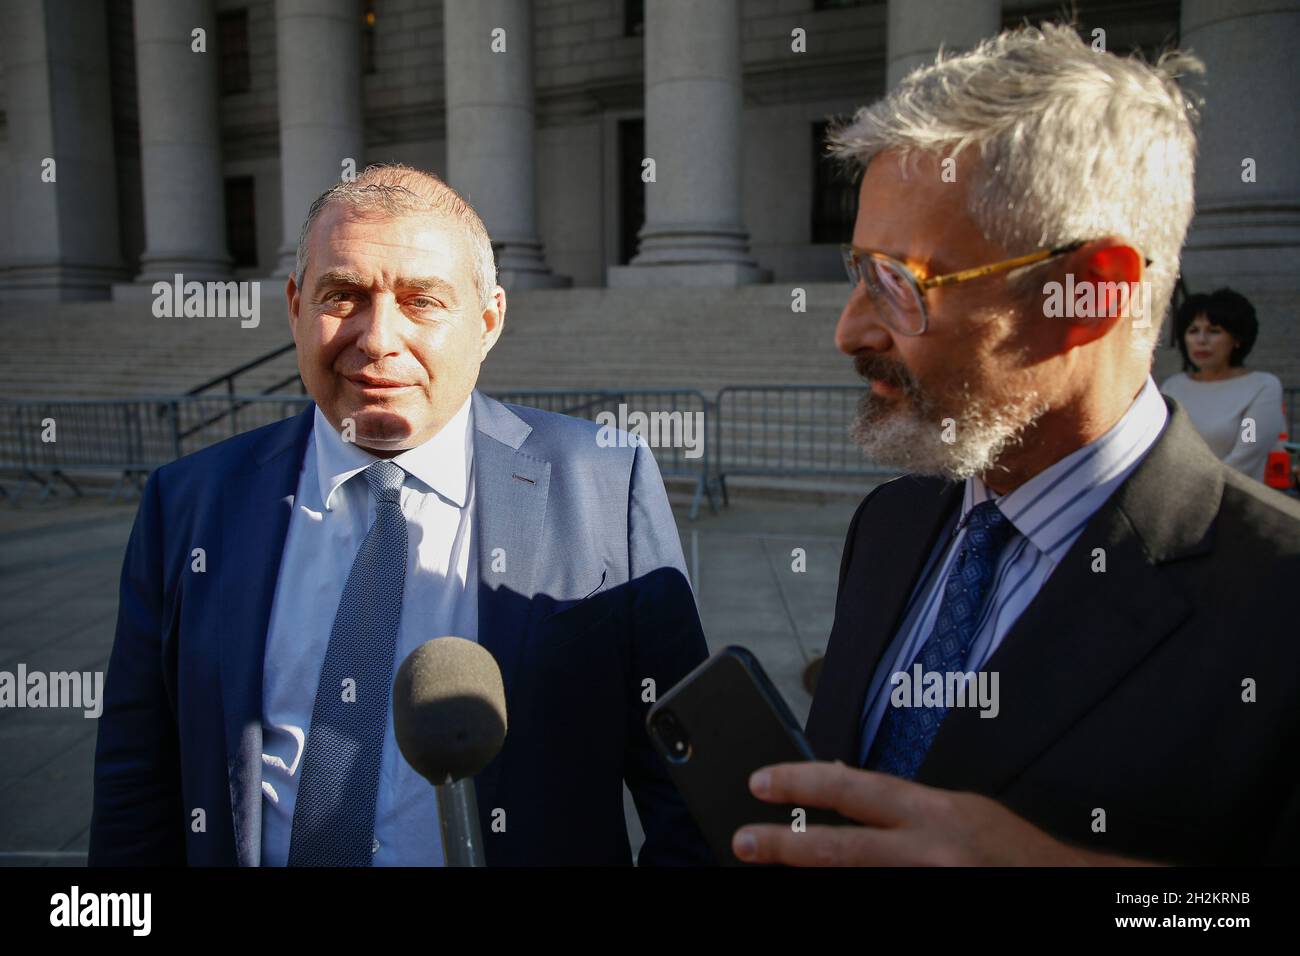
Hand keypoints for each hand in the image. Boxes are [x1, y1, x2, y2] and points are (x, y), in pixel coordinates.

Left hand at [731, 761, 1154, 865]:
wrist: (1072, 890)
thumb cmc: (1012, 853)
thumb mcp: (958, 814)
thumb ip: (903, 810)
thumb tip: (842, 797)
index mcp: (934, 812)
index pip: (853, 789)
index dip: (800, 783)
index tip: (760, 782)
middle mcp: (929, 852)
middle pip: (841, 849)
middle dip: (784, 846)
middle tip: (743, 843)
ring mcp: (931, 889)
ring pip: (852, 886)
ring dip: (811, 883)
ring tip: (775, 876)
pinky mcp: (935, 917)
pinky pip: (879, 907)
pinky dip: (847, 900)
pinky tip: (820, 896)